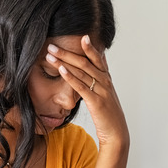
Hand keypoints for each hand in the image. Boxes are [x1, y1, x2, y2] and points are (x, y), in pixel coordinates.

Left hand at [46, 35, 128, 149]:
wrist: (116, 132)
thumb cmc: (108, 114)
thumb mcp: (105, 94)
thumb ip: (101, 78)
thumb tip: (98, 62)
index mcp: (106, 79)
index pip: (97, 58)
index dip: (89, 47)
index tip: (81, 35)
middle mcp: (105, 82)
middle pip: (85, 62)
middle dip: (67, 52)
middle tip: (52, 45)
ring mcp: (101, 91)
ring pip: (81, 72)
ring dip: (64, 62)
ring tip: (50, 55)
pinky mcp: (96, 101)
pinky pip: (81, 87)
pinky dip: (70, 77)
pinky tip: (61, 70)